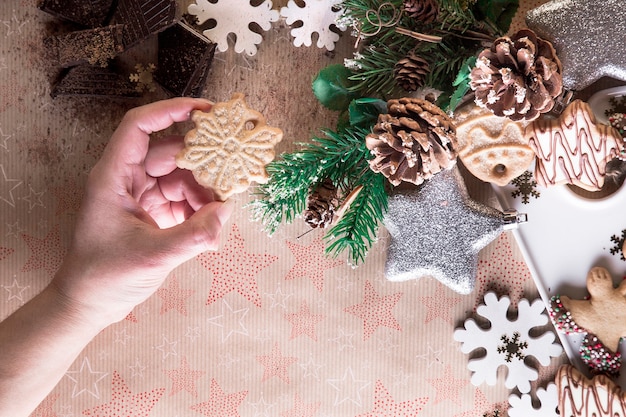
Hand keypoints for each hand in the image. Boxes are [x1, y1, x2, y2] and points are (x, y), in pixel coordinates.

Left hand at [50, 98, 232, 325]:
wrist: (89, 303)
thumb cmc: (105, 276)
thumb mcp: (153, 256)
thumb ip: (193, 235)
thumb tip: (226, 213)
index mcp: (113, 177)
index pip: (139, 126)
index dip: (171, 111)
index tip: (206, 110)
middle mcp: (126, 180)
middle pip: (170, 153)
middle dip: (201, 163)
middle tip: (231, 171)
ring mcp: (139, 196)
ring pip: (180, 177)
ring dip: (203, 193)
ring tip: (218, 216)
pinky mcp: (151, 212)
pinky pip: (181, 198)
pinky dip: (198, 210)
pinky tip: (208, 230)